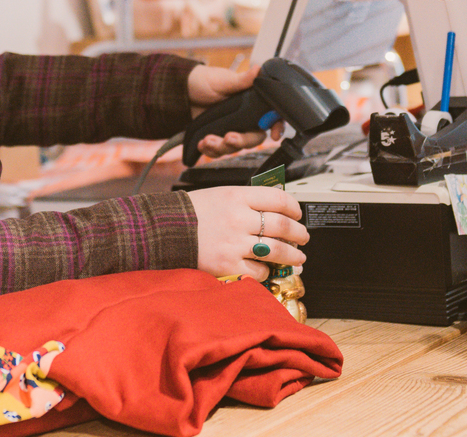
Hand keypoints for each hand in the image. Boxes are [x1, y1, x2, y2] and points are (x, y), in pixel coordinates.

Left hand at [186, 64, 282, 157]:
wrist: (183, 91)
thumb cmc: (206, 81)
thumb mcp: (224, 79)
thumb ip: (242, 80)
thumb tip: (257, 69)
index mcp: (252, 104)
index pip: (272, 118)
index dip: (277, 127)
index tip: (275, 135)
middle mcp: (245, 119)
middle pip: (253, 138)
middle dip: (241, 141)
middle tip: (229, 138)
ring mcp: (231, 130)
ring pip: (234, 147)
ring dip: (222, 147)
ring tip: (208, 139)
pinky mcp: (217, 138)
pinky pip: (218, 151)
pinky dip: (210, 150)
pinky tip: (202, 144)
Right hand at [186, 185, 307, 278]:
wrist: (163, 231)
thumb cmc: (190, 213)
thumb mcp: (219, 195)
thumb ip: (247, 201)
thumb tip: (275, 209)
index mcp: (236, 196)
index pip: (279, 199)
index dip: (294, 208)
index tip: (297, 215)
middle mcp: (238, 219)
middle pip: (283, 226)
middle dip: (299, 234)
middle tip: (303, 237)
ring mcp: (234, 244)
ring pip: (277, 251)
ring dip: (293, 256)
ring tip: (298, 258)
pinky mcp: (228, 266)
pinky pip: (259, 271)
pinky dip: (267, 271)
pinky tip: (267, 268)